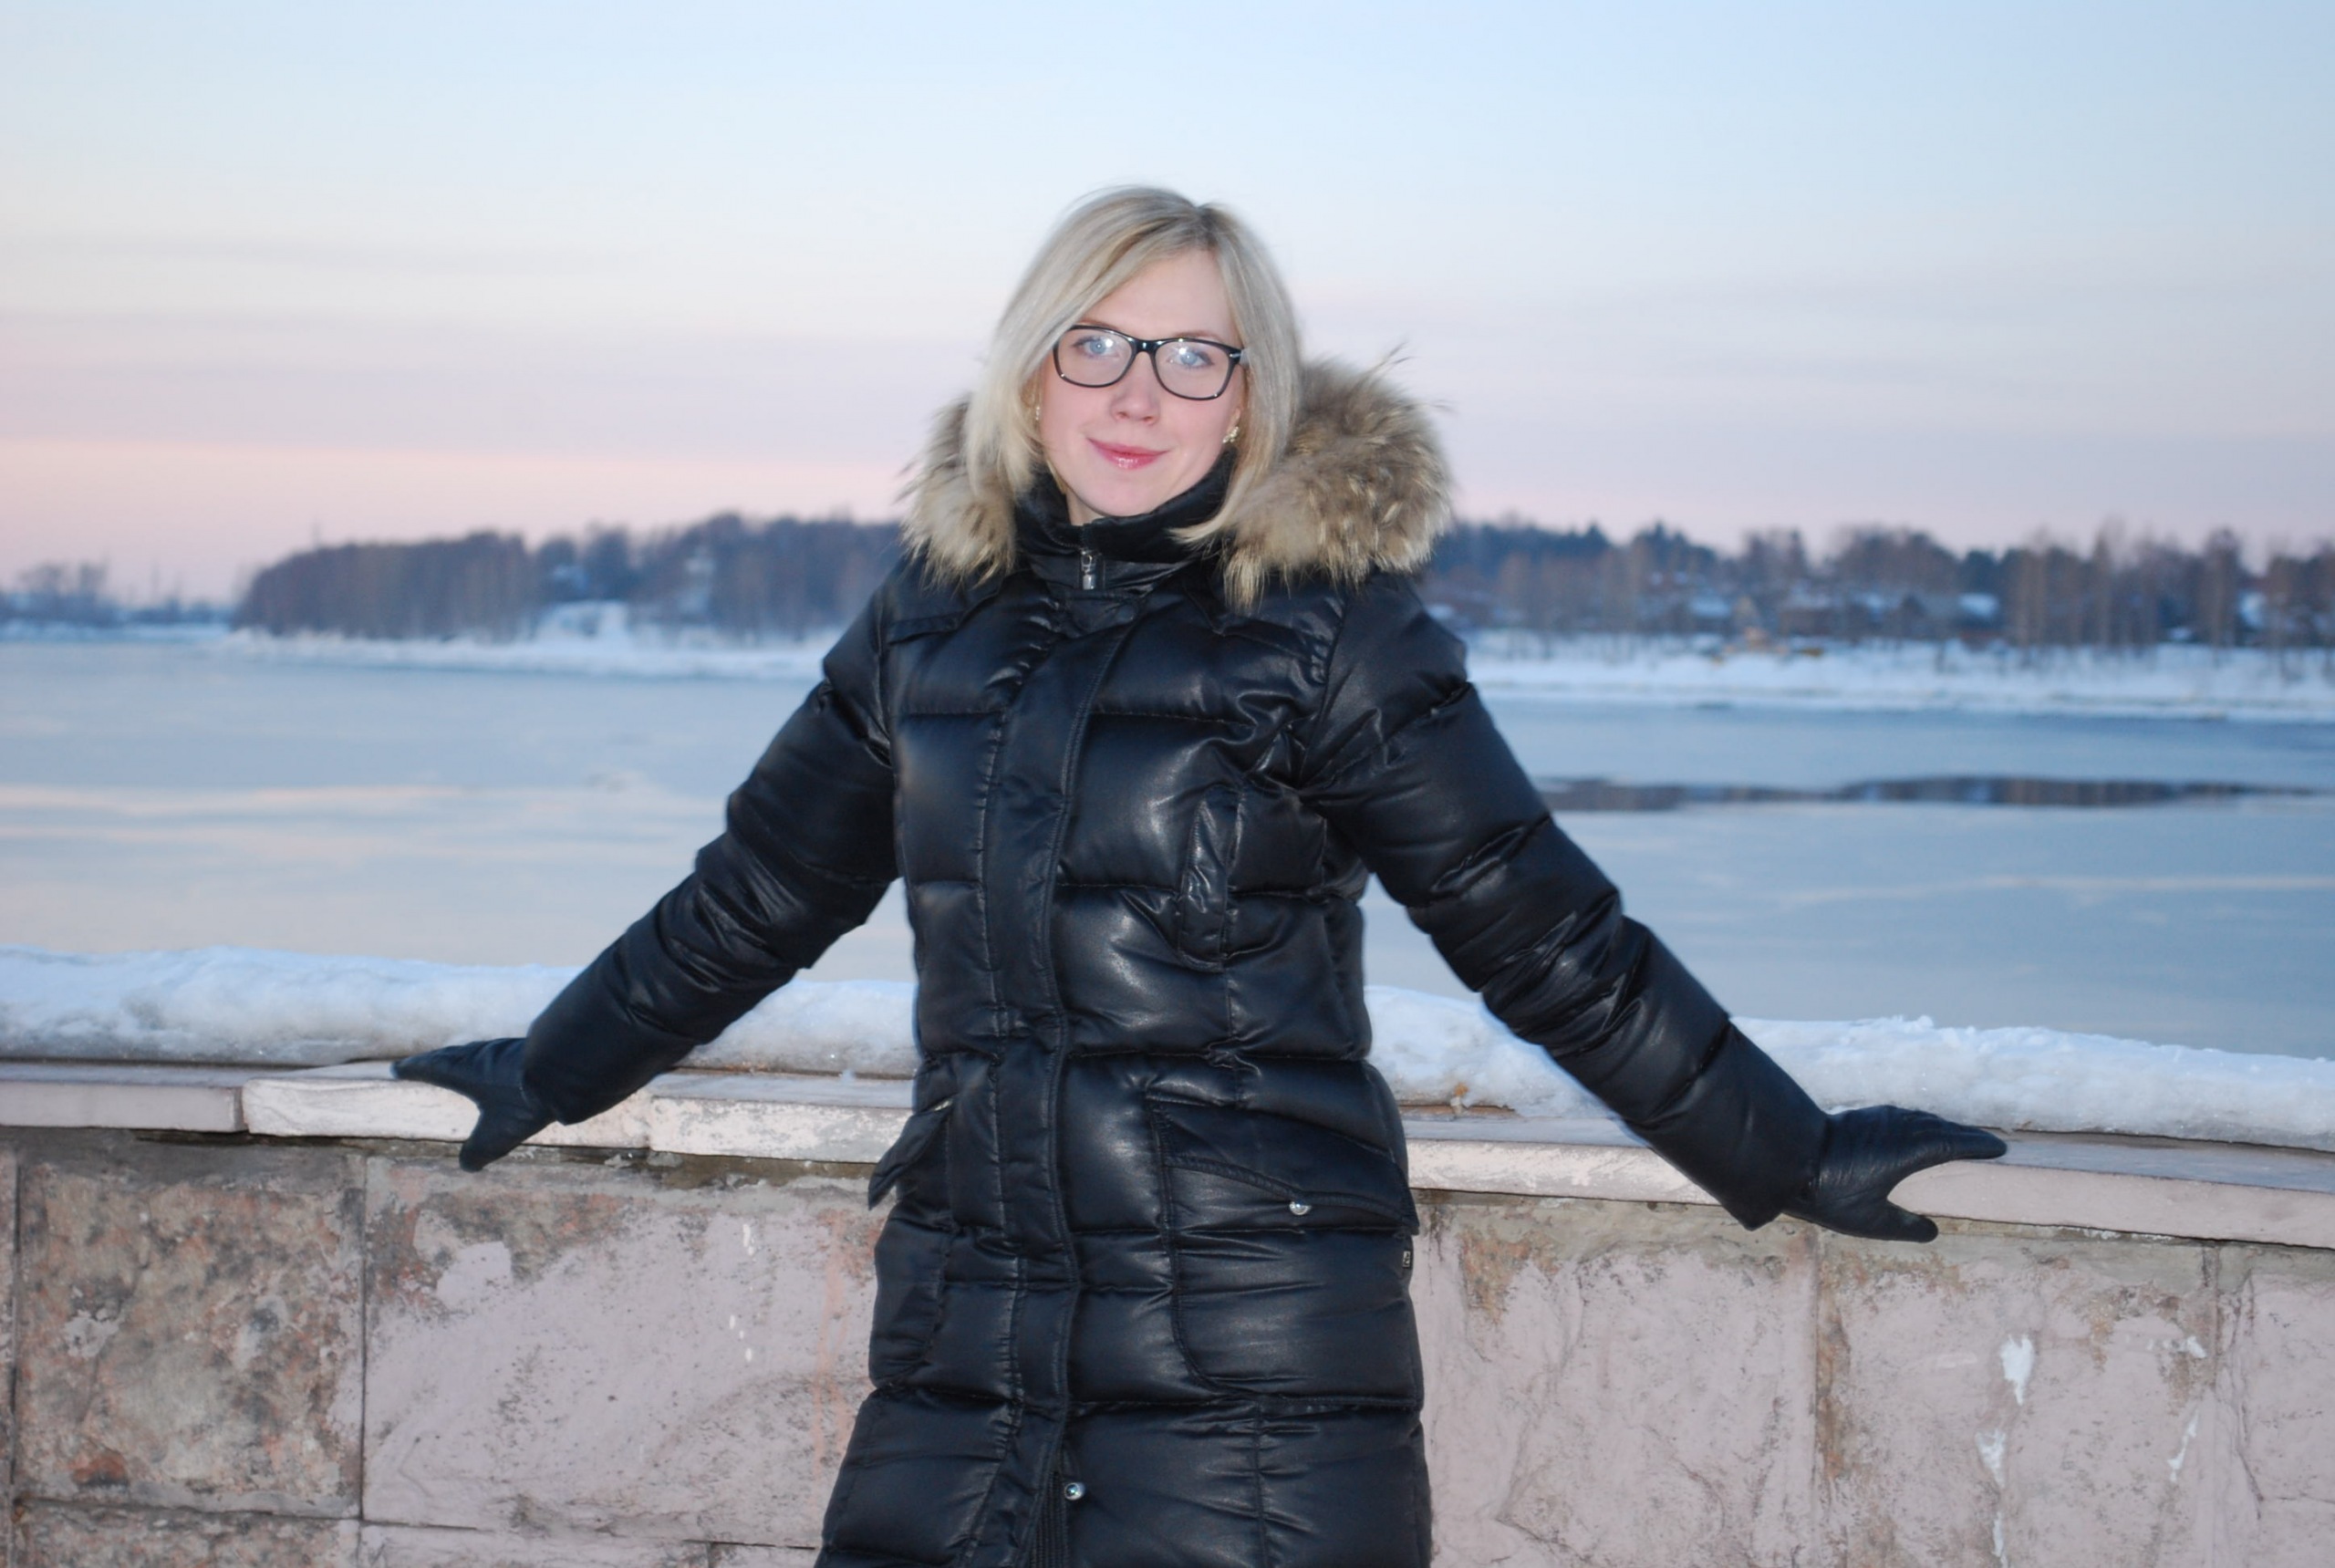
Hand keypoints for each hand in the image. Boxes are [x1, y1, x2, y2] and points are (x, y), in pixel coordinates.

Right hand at [391, 1037, 552, 1170]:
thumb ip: (478, 1151)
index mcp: (464, 1070)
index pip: (432, 1067)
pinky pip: (497, 1055)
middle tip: (420, 1063)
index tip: (397, 1069)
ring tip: (456, 1062)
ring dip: (461, 1057)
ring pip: (475, 1053)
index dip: (414, 1069)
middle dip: (434, 1061)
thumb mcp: (498, 1135)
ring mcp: (505, 1050)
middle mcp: (481, 1055)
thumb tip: (466, 1166)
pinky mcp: (527, 1051)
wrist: (567, 1069)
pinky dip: (487, 1060)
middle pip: (451, 1055)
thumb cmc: (524, 1100)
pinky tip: (498, 1065)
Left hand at [1781, 1106, 2006, 1242]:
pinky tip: (1918, 1126)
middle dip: (1966, 1135)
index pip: (1952, 1144)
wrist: (1788, 1157)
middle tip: (1988, 1142)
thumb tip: (1933, 1231)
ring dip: (1943, 1126)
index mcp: (1907, 1151)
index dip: (1976, 1145)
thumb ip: (1905, 1227)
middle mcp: (1897, 1129)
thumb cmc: (1830, 1193)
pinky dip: (1921, 1121)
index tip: (1999, 1148)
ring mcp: (1879, 1119)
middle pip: (1940, 1127)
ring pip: (1921, 1119)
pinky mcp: (1862, 1118)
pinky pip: (1903, 1116)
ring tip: (1959, 1135)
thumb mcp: (1871, 1221)